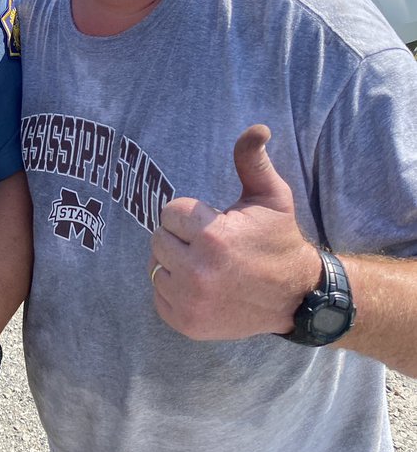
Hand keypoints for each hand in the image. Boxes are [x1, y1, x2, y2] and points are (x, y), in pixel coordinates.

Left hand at [150, 124, 320, 339]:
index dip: (192, 215)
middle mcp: (198, 272)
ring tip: (206, 265)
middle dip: (181, 238)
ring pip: (155, 266)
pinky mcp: (186, 323)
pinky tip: (201, 286)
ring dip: (175, 263)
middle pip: (158, 239)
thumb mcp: (271, 198)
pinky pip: (158, 295)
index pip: (170, 212)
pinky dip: (173, 290)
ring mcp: (190, 302)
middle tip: (210, 246)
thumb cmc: (278, 242)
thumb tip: (257, 127)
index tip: (214, 224)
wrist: (295, 298)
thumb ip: (253, 161)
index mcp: (213, 237)